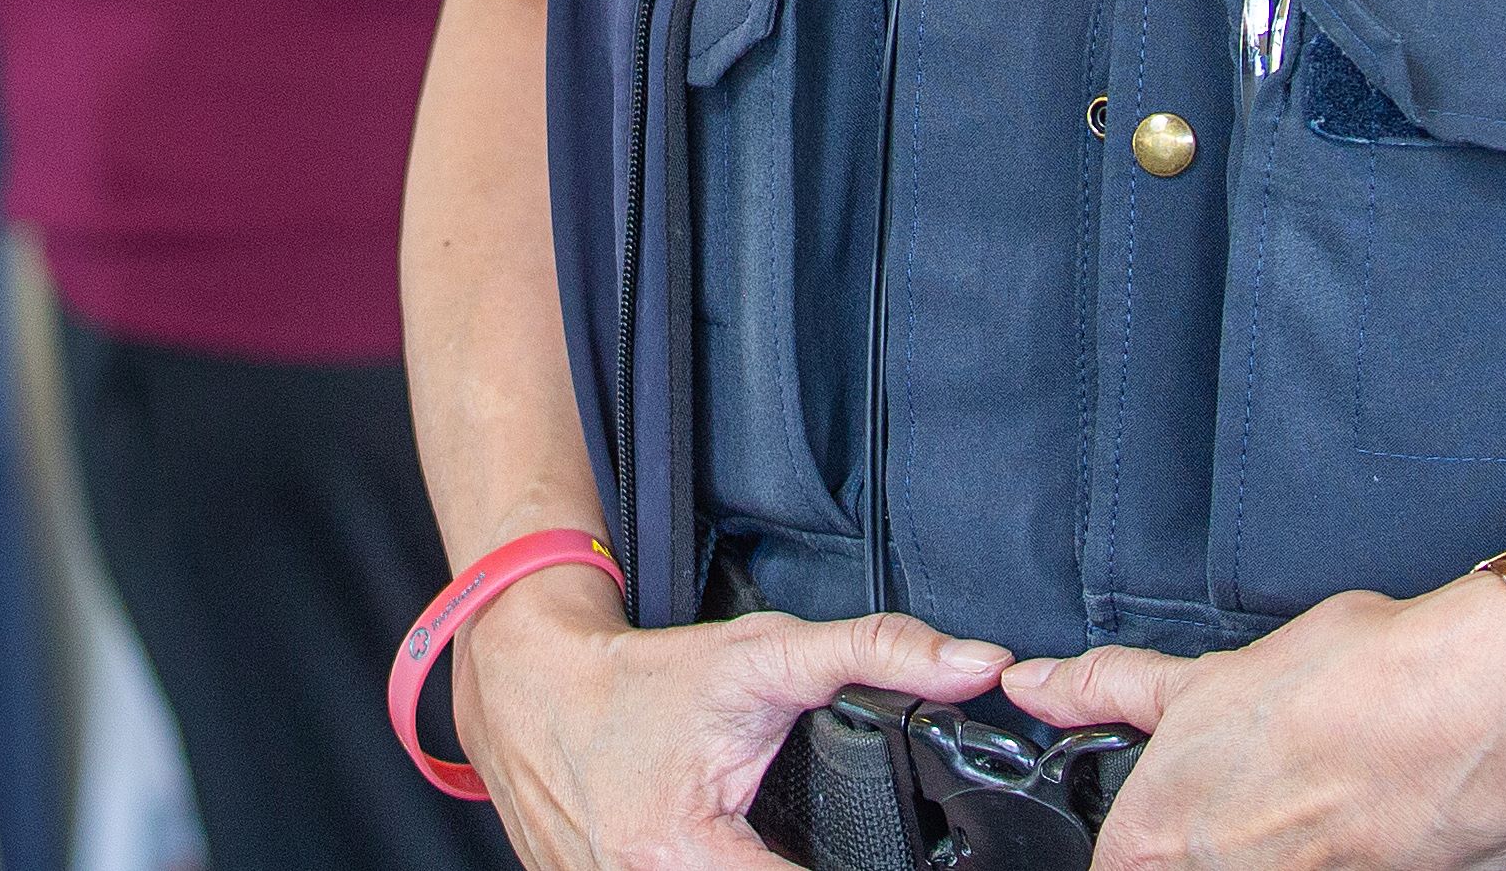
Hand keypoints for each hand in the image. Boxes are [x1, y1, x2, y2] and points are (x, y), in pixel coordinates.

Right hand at [455, 565, 1010, 870]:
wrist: (528, 683)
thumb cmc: (642, 678)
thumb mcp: (762, 655)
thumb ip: (876, 655)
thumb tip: (977, 665)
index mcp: (683, 855)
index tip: (892, 861)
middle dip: (805, 865)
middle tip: (812, 836)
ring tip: (776, 841)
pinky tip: (731, 852)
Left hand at [1003, 577, 1505, 870]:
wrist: (1472, 706)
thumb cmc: (1351, 681)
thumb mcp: (1207, 676)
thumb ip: (1109, 690)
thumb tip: (1035, 685)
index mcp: (1158, 839)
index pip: (1116, 865)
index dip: (1142, 842)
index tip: (1179, 817)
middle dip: (1218, 845)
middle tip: (1267, 792)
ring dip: (1279, 848)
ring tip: (1318, 800)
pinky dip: (1333, 856)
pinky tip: (1360, 820)